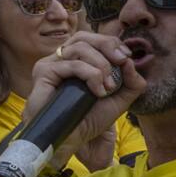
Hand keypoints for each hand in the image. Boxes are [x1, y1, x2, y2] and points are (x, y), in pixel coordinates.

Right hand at [28, 33, 146, 163]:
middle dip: (107, 46)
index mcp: (76, 60)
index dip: (111, 43)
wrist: (71, 140)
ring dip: (101, 65)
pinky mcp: (44, 73)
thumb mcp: (119, 100)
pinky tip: (98, 92)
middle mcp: (61, 59)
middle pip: (83, 37)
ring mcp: (50, 64)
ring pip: (79, 48)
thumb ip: (131, 82)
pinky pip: (72, 64)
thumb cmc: (89, 119)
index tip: (126, 57)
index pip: (92, 39)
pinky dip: (91, 75)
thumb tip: (130, 61)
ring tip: (108, 87)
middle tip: (122, 61)